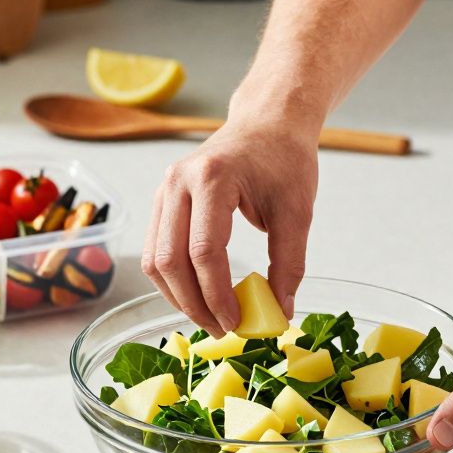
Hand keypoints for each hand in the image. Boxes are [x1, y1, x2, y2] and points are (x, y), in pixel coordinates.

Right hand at [143, 120, 318, 336]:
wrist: (266, 122)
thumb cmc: (284, 159)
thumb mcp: (298, 212)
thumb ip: (289, 263)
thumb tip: (280, 312)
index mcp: (213, 178)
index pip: (204, 252)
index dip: (217, 295)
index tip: (237, 323)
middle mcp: (179, 182)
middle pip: (170, 261)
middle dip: (194, 304)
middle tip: (222, 330)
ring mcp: (165, 190)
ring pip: (154, 260)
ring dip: (178, 297)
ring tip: (210, 319)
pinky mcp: (162, 200)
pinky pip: (156, 250)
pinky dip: (173, 280)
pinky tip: (197, 296)